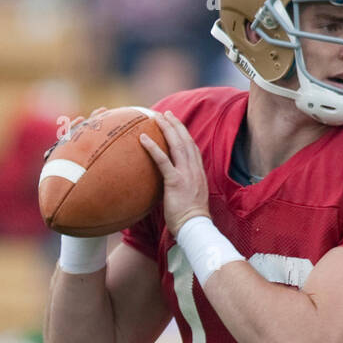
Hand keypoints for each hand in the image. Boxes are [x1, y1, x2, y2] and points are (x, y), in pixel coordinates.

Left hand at [140, 110, 209, 236]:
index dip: (185, 135)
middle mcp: (194, 170)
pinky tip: (143, 138)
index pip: (193, 149)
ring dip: (167, 128)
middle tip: (166, 114)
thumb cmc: (190, 220)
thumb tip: (174, 189)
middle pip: (186, 141)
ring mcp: (186, 175)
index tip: (177, 125)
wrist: (195, 228)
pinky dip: (153, 147)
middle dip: (176, 125)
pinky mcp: (175, 182)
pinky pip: (163, 160)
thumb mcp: (191, 200)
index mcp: (199, 174)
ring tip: (156, 117)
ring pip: (177, 145)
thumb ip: (184, 189)